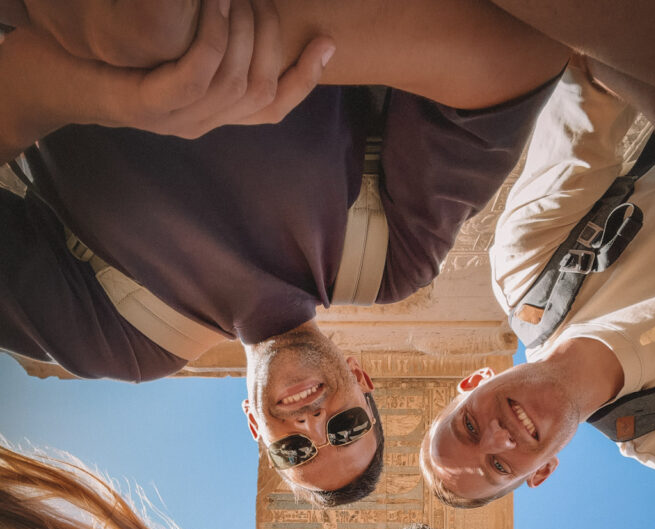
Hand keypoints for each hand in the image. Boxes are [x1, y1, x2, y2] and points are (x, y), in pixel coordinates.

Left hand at [96, 0, 334, 136]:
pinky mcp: (151, 105)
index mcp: (213, 115)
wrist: (61, 74)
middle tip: (259, 1)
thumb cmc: (119, 56)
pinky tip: (212, 4)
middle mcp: (200, 124)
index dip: (306, 77)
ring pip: (235, 80)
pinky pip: (197, 74)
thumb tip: (256, 20)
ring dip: (242, 30)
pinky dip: (211, 36)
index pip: (275, 107)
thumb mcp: (178, 52)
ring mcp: (176, 119)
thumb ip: (216, 50)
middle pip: (261, 89)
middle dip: (270, 38)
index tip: (327, 41)